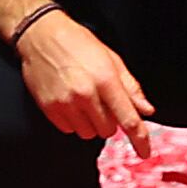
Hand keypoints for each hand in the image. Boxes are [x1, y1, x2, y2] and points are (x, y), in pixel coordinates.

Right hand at [15, 7, 152, 154]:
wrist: (40, 34)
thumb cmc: (78, 43)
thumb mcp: (111, 59)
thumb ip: (130, 87)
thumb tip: (147, 111)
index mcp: (105, 80)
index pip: (128, 119)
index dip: (140, 139)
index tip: (145, 153)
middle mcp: (85, 94)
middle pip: (108, 130)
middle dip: (109, 120)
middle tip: (101, 102)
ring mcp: (65, 102)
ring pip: (88, 133)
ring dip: (90, 123)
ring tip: (83, 102)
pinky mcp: (48, 107)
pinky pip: (68, 130)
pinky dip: (73, 122)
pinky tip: (69, 103)